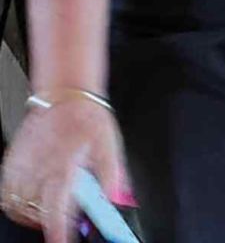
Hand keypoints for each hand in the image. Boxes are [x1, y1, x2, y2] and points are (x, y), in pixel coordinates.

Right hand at [0, 100, 128, 242]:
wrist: (64, 95)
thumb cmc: (87, 118)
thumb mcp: (110, 145)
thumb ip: (113, 175)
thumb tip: (115, 199)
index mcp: (64, 166)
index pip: (56, 209)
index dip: (58, 231)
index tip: (62, 242)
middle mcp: (39, 169)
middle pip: (35, 212)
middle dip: (50, 222)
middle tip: (65, 220)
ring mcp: (21, 167)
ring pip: (18, 206)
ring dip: (33, 214)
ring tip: (50, 208)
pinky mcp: (11, 163)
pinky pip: (6, 194)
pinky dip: (17, 203)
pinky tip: (32, 199)